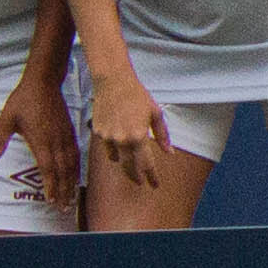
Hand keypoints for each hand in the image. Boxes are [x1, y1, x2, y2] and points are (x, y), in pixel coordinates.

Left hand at [0, 69, 80, 212]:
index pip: (48, 168)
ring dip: (72, 181)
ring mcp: (65, 135)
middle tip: (64, 207)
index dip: (51, 186)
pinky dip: (77, 167)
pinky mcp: (70, 130)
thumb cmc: (23, 100)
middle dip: (64, 190)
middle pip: (63, 170)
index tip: (52, 201)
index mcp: (41, 140)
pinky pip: (76, 153)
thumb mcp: (6, 120)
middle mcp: (56, 140)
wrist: (44, 82)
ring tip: (72, 196)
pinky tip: (76, 175)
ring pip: (72, 163)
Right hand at [85, 67, 169, 192]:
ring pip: (116, 159)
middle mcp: (121, 140)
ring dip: (124, 163)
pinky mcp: (98, 133)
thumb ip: (162, 135)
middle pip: (129, 168)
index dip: (151, 177)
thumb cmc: (137, 95)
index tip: (155, 185)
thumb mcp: (156, 113)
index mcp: (138, 136)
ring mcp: (107, 137)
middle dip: (136, 177)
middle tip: (141, 182)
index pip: (146, 164)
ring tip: (131, 164)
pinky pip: (107, 148)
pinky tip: (119, 147)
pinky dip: (114, 150)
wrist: (112, 82)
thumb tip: (169, 152)